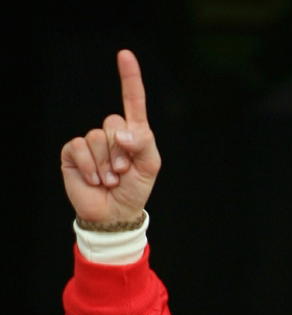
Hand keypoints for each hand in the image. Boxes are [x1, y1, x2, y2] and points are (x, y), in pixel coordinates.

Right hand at [61, 50, 160, 223]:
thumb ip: (144, 143)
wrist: (114, 213)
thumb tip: (122, 133)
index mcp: (133, 133)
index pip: (132, 101)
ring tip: (110, 179)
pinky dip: (91, 166)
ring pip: (98, 138)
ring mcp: (90, 142)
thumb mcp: (150, 166)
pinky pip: (80, 147)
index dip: (129, 78)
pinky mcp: (73, 152)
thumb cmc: (134, 189)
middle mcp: (111, 133)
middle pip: (114, 123)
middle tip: (123, 172)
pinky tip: (95, 180)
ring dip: (107, 164)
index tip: (125, 55)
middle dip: (122, 151)